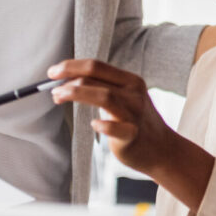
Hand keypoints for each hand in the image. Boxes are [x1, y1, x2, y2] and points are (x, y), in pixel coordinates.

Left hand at [47, 59, 213, 209]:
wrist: (163, 150)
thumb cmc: (136, 122)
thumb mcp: (124, 99)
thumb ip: (102, 89)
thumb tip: (66, 82)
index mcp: (130, 81)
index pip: (96, 65)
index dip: (71, 66)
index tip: (52, 72)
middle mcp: (133, 93)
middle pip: (96, 76)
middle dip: (69, 78)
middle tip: (52, 88)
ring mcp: (134, 113)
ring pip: (104, 96)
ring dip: (77, 94)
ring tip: (59, 97)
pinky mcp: (133, 135)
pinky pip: (116, 128)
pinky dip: (103, 125)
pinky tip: (94, 124)